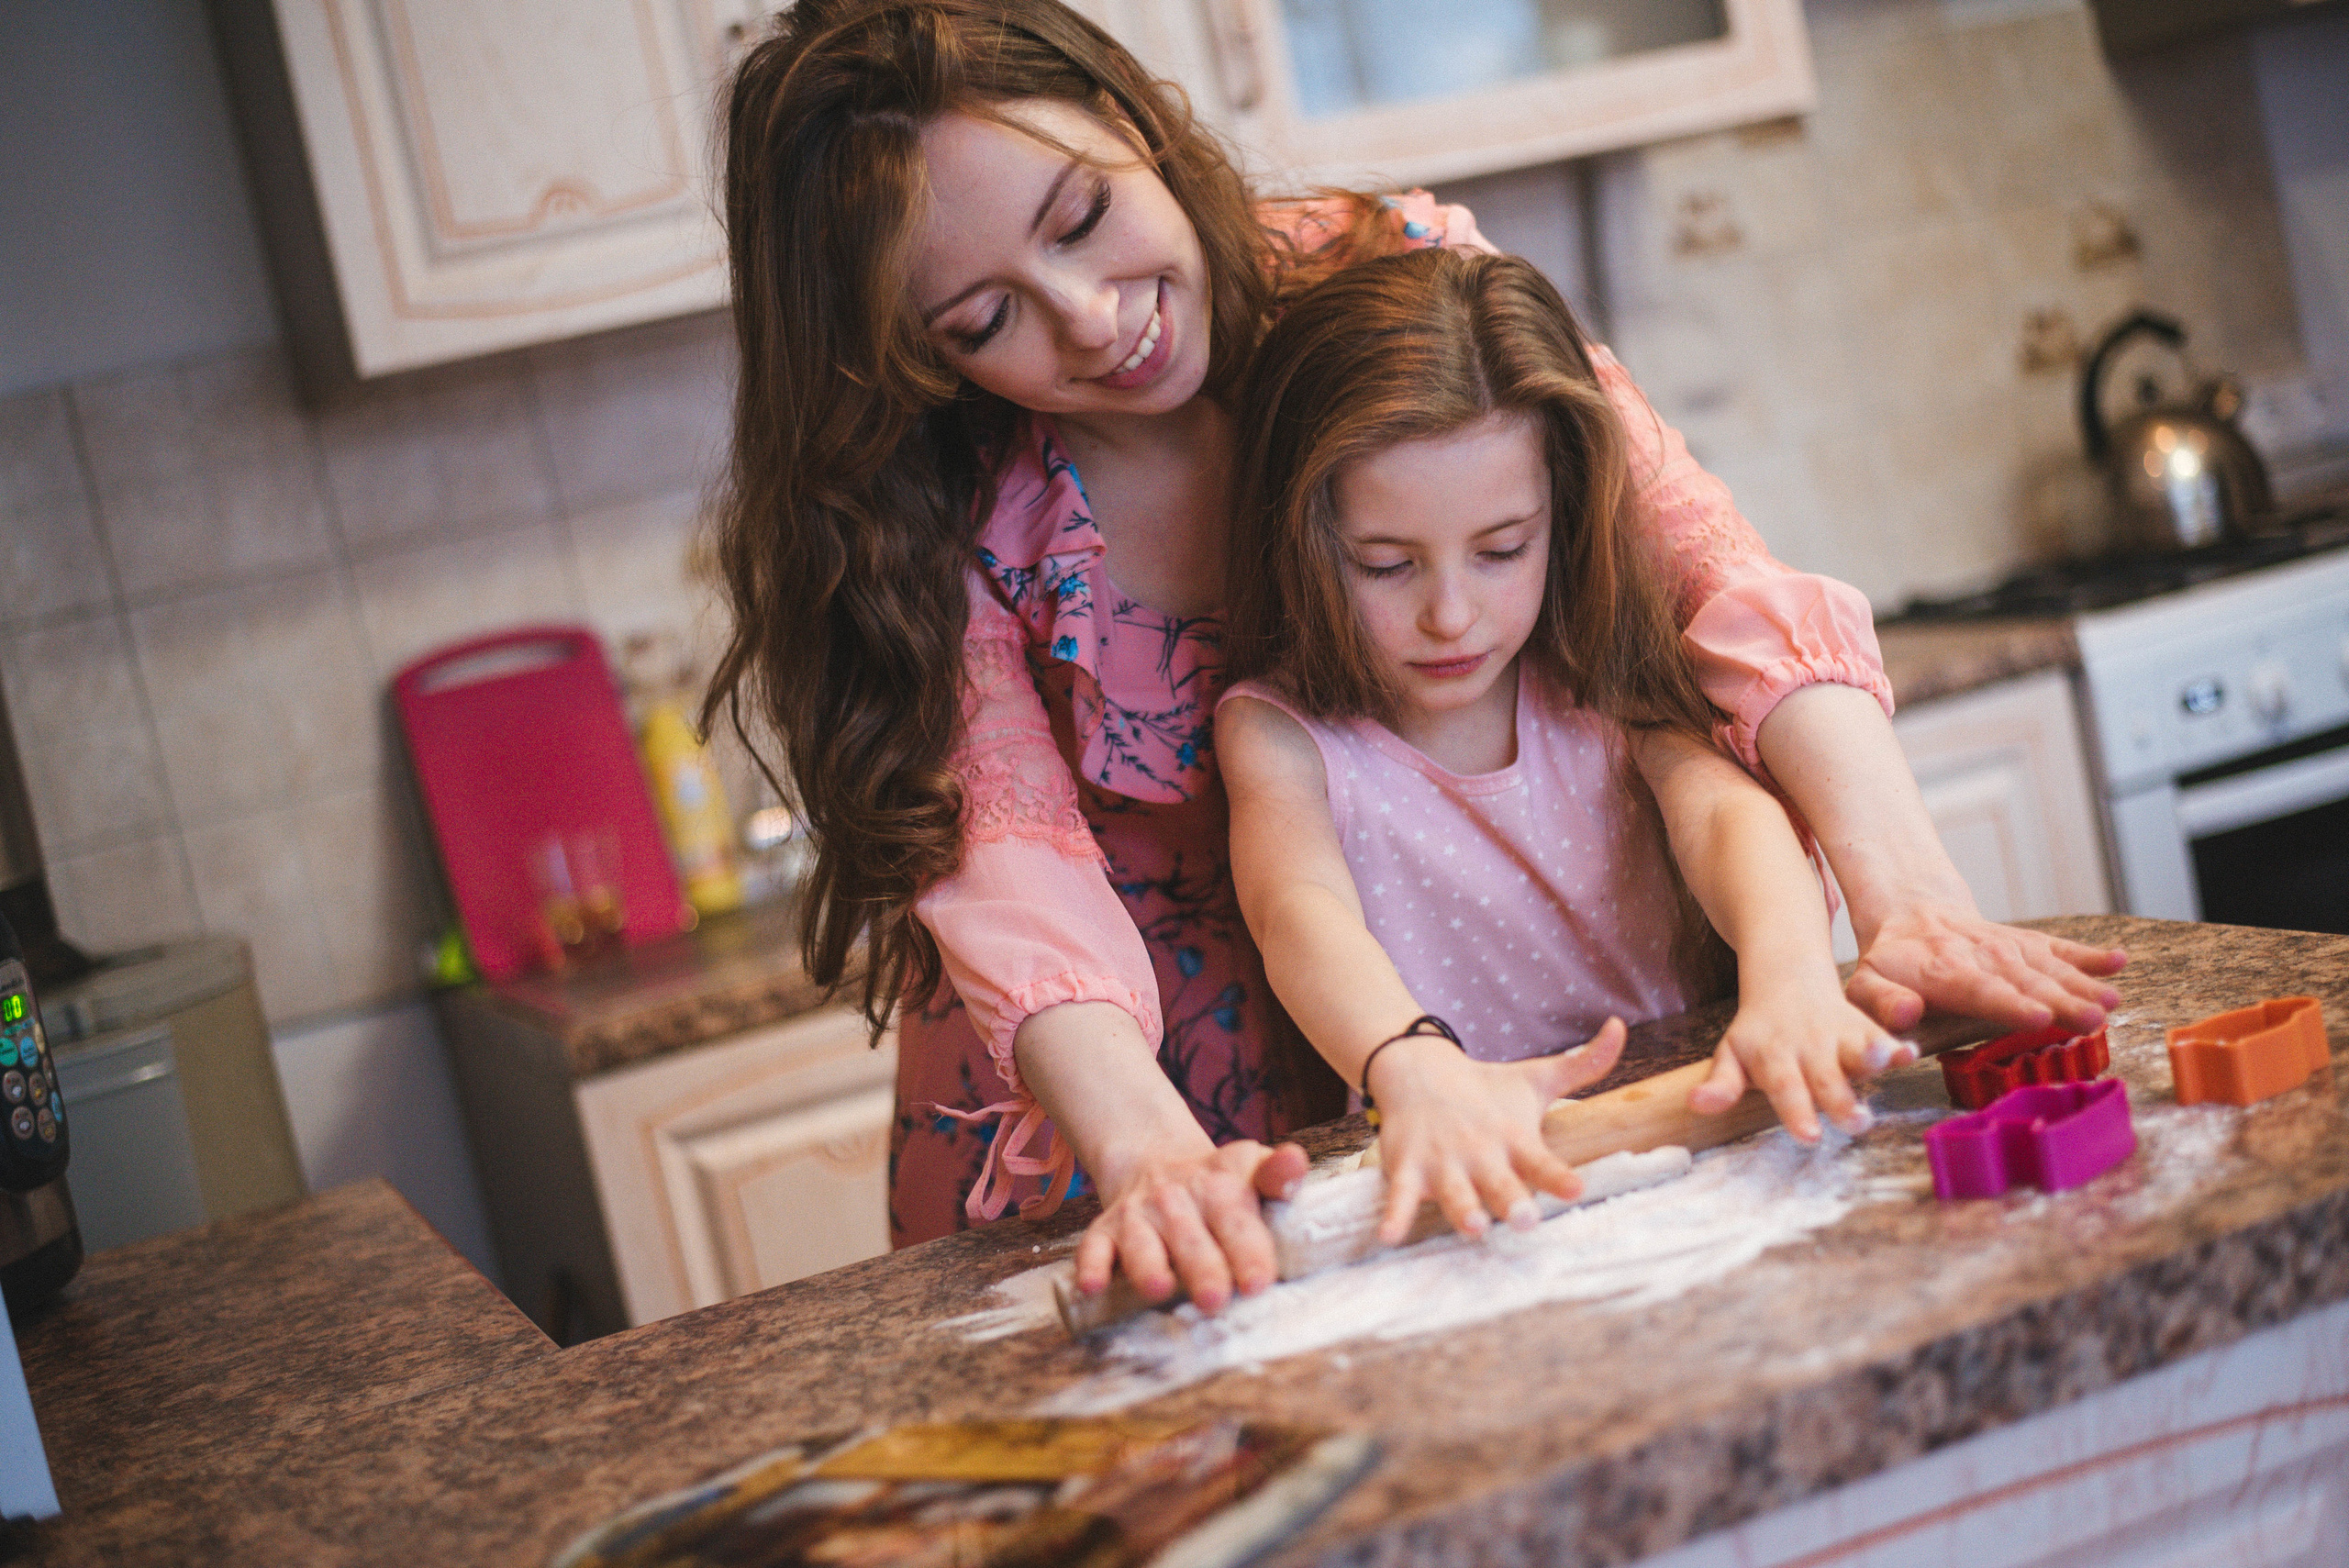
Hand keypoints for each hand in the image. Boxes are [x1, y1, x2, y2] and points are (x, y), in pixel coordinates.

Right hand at [1072, 1138, 1309, 1313]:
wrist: (1156, 1160)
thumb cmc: (1219, 1185)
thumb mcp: (1251, 1170)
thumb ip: (1277, 1176)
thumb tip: (1295, 1161)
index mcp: (1222, 1186)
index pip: (1238, 1218)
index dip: (1248, 1250)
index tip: (1258, 1282)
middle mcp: (1177, 1199)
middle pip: (1191, 1238)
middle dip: (1202, 1269)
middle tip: (1215, 1300)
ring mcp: (1140, 1215)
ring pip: (1141, 1243)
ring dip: (1148, 1266)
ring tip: (1159, 1289)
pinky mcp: (1105, 1230)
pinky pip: (1093, 1247)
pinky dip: (1091, 1267)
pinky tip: (1093, 1286)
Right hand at [1367, 1019, 1626, 1244]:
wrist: (1416, 1070)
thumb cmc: (1486, 1088)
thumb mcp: (1535, 1077)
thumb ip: (1583, 1064)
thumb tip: (1620, 1026)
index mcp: (1513, 1136)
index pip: (1542, 1161)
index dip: (1558, 1176)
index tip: (1576, 1188)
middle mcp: (1479, 1152)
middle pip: (1499, 1182)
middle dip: (1511, 1201)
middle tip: (1525, 1219)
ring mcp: (1441, 1163)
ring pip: (1453, 1192)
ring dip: (1462, 1209)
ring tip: (1472, 1226)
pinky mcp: (1407, 1169)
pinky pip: (1399, 1196)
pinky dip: (1392, 1216)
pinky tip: (1387, 1237)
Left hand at [1690, 966, 1916, 1140]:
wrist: (1785, 980)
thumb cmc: (1758, 1032)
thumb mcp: (1731, 1054)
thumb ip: (1722, 1084)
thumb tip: (1697, 1106)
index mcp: (1773, 1057)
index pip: (1784, 1088)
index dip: (1796, 1111)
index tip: (1809, 1136)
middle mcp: (1808, 1048)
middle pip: (1826, 1078)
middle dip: (1841, 1101)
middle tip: (1856, 1123)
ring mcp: (1839, 1037)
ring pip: (1857, 1049)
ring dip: (1873, 1057)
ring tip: (1886, 1064)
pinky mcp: (1864, 1030)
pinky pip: (1883, 1036)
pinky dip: (1897, 1046)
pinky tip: (1910, 1054)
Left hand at [1847, 901, 2126, 1033]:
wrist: (1911, 914)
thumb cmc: (1888, 966)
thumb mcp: (1865, 985)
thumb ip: (1882, 1003)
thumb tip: (1906, 1012)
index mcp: (1941, 971)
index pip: (1979, 989)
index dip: (2009, 1003)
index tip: (2039, 1017)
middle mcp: (1981, 955)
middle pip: (2024, 980)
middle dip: (2060, 1000)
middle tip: (2093, 1018)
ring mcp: (2008, 947)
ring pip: (2047, 966)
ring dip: (2081, 984)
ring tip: (2111, 1002)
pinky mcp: (2027, 943)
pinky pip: (2058, 946)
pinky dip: (2088, 955)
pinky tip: (2118, 962)